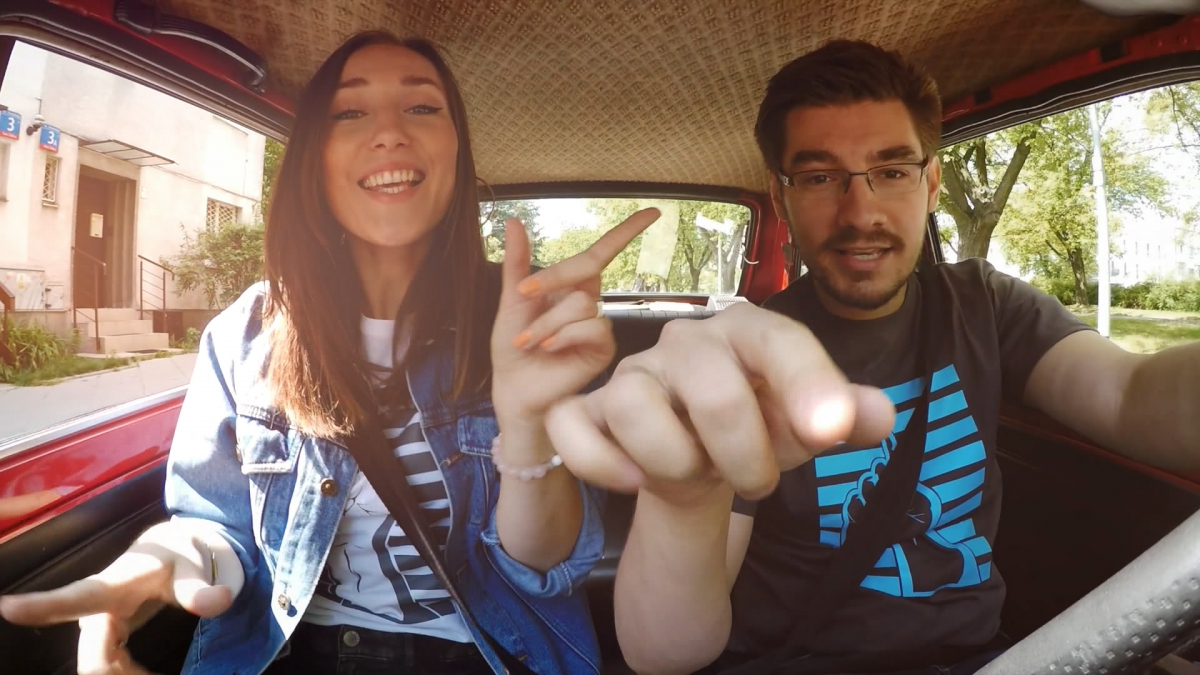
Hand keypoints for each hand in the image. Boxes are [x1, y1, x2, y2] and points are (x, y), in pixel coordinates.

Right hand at [0, 523, 233, 674]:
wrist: (174, 554)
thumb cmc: (179, 555)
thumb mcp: (194, 565)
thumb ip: (202, 585)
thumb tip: (218, 601)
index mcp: (115, 583)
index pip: (78, 596)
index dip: (42, 605)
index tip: (8, 607)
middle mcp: (98, 608)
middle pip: (94, 655)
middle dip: (118, 673)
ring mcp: (99, 624)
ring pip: (100, 665)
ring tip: (155, 672)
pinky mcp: (105, 636)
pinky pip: (109, 666)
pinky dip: (128, 674)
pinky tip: (145, 673)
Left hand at [490, 209, 658, 425]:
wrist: (515, 389)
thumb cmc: (514, 348)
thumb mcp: (512, 301)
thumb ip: (517, 264)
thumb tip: (514, 221)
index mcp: (571, 286)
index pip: (601, 252)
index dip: (626, 231)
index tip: (653, 211)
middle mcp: (590, 302)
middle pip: (586, 270)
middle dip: (552, 279)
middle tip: (522, 295)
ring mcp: (599, 326)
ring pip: (582, 303)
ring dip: (548, 322)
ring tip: (527, 341)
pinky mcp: (603, 349)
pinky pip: (592, 328)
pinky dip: (565, 335)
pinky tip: (549, 348)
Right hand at [544, 303, 897, 503]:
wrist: (703, 455)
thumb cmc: (759, 427)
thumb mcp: (808, 425)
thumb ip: (846, 416)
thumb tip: (877, 413)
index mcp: (746, 331)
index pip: (779, 341)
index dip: (808, 384)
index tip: (830, 432)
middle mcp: (685, 343)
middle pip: (712, 391)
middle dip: (744, 456)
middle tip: (757, 480)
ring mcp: (631, 374)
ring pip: (635, 409)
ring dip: (676, 464)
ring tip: (696, 471)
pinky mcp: (588, 409)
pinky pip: (572, 430)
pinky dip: (602, 464)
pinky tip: (636, 480)